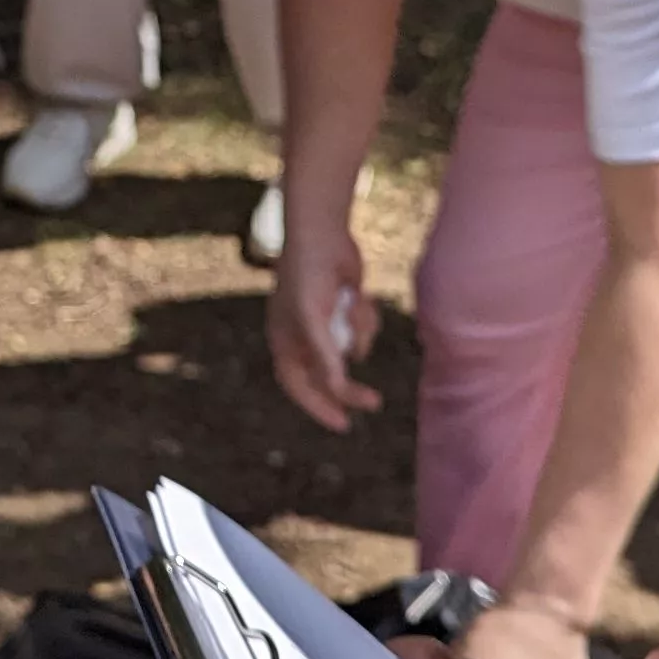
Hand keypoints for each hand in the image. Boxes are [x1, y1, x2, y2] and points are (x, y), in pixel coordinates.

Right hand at [265, 212, 382, 429]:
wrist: (322, 233)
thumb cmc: (308, 275)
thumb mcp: (313, 318)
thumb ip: (324, 356)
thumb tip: (337, 390)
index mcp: (285, 342)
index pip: (298, 386)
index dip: (317, 407)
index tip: (343, 425)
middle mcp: (303, 338)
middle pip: (328, 375)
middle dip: (350, 387)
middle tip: (374, 402)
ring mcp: (326, 325)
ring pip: (352, 349)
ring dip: (359, 331)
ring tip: (355, 303)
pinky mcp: (344, 312)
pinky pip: (362, 329)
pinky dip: (364, 317)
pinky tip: (358, 294)